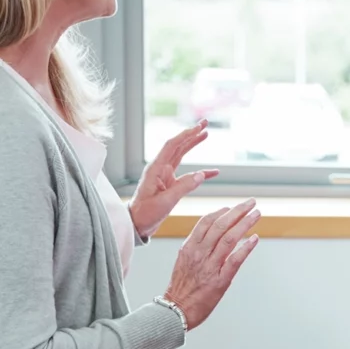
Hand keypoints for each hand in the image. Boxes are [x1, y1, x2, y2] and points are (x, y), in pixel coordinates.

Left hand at [128, 121, 219, 239]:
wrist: (136, 224)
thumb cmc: (145, 213)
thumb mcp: (165, 202)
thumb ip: (183, 187)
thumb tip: (201, 174)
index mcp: (155, 169)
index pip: (172, 146)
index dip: (185, 135)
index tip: (198, 127)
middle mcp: (160, 169)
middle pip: (177, 146)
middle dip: (191, 134)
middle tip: (205, 124)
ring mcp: (165, 176)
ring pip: (182, 155)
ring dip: (193, 145)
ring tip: (206, 134)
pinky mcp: (170, 184)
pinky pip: (187, 175)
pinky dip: (200, 172)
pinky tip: (213, 172)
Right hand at [163, 199, 260, 328]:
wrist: (175, 311)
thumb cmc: (181, 288)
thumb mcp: (183, 261)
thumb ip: (196, 247)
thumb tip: (212, 235)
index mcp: (189, 248)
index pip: (205, 222)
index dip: (221, 212)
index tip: (232, 207)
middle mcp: (199, 254)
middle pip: (220, 226)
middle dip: (237, 211)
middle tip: (251, 202)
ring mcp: (209, 267)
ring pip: (229, 239)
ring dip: (245, 223)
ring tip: (257, 214)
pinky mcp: (220, 280)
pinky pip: (235, 260)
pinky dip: (246, 247)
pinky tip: (255, 238)